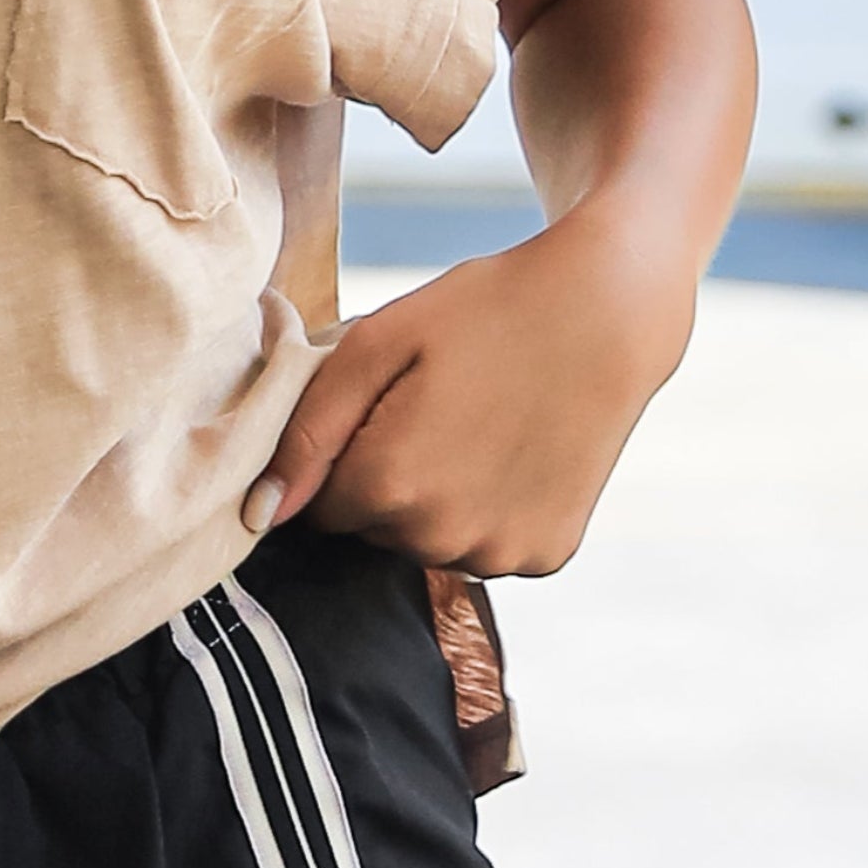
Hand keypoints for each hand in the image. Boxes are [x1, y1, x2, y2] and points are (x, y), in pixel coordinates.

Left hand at [244, 204, 695, 577]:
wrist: (607, 312)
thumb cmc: (482, 313)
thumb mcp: (377, 345)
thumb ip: (309, 433)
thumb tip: (260, 514)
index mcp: (390, 484)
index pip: (320, 506)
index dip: (347, 453)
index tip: (388, 407)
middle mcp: (443, 535)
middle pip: (373, 529)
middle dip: (387, 479)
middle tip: (438, 409)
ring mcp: (501, 553)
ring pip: (427, 544)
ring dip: (435, 503)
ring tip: (479, 429)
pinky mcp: (545, 556)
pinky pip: (485, 550)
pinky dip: (489, 514)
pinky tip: (515, 455)